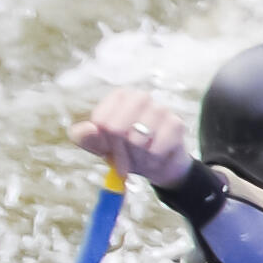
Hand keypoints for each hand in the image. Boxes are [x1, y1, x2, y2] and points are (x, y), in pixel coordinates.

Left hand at [70, 85, 196, 190]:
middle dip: (120, 151)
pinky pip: (156, 149)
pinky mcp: (176, 124)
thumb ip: (86, 138)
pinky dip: (153, 160)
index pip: (101, 121)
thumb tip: (85, 129)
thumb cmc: (127, 151)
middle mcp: (140, 97)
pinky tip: (156, 158)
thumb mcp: (101, 147)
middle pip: (116, 128)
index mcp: (118, 97)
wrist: (158, 165)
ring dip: (137, 157)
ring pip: (137, 139)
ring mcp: (160, 109)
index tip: (110, 150)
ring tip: (142, 158)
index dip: (104, 142)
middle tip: (125, 160)